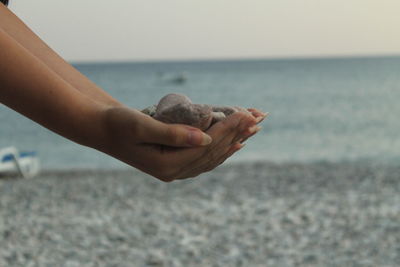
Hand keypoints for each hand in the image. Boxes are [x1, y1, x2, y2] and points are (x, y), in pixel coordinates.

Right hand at [100, 106, 262, 181]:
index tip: (245, 114)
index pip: (205, 147)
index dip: (227, 130)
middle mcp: (173, 172)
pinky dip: (220, 150)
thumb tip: (204, 138)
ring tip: (251, 131)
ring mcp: (174, 170)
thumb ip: (173, 133)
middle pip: (212, 154)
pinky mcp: (173, 164)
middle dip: (235, 135)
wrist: (102, 129)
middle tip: (256, 119)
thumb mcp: (142, 126)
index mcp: (166, 166)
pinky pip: (203, 158)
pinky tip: (233, 144)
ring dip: (232, 143)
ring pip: (211, 158)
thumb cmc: (118, 124)